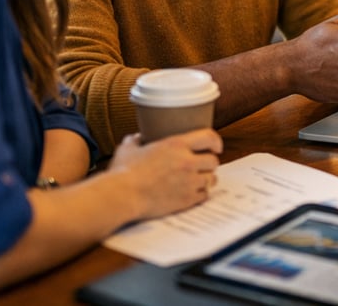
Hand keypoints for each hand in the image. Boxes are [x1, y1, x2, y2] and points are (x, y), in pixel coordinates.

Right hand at [107, 128, 222, 219]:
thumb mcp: (128, 149)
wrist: (122, 196)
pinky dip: (200, 194)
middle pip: (213, 161)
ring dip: (206, 179)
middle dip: (209, 163)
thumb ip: (135, 140)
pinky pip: (204, 196)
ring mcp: (188, 182)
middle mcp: (187, 162)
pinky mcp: (186, 199)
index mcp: (176, 145)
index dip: (215, 142)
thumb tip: (137, 137)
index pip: (208, 137)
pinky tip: (191, 193)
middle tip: (202, 166)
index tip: (216, 147)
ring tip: (197, 180)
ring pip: (212, 179)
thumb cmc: (122, 172)